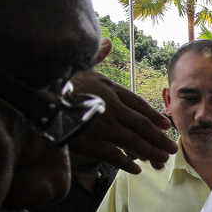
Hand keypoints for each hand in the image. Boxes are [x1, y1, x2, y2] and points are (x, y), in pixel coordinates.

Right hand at [69, 38, 176, 174]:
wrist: (39, 99)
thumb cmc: (59, 82)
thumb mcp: (81, 65)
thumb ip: (97, 57)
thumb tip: (107, 42)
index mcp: (111, 90)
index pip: (140, 105)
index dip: (154, 116)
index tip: (165, 125)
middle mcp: (112, 108)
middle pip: (142, 126)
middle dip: (159, 139)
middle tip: (172, 148)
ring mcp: (103, 126)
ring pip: (134, 142)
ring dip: (150, 152)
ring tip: (161, 159)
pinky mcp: (92, 143)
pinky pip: (115, 156)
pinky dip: (128, 163)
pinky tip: (137, 169)